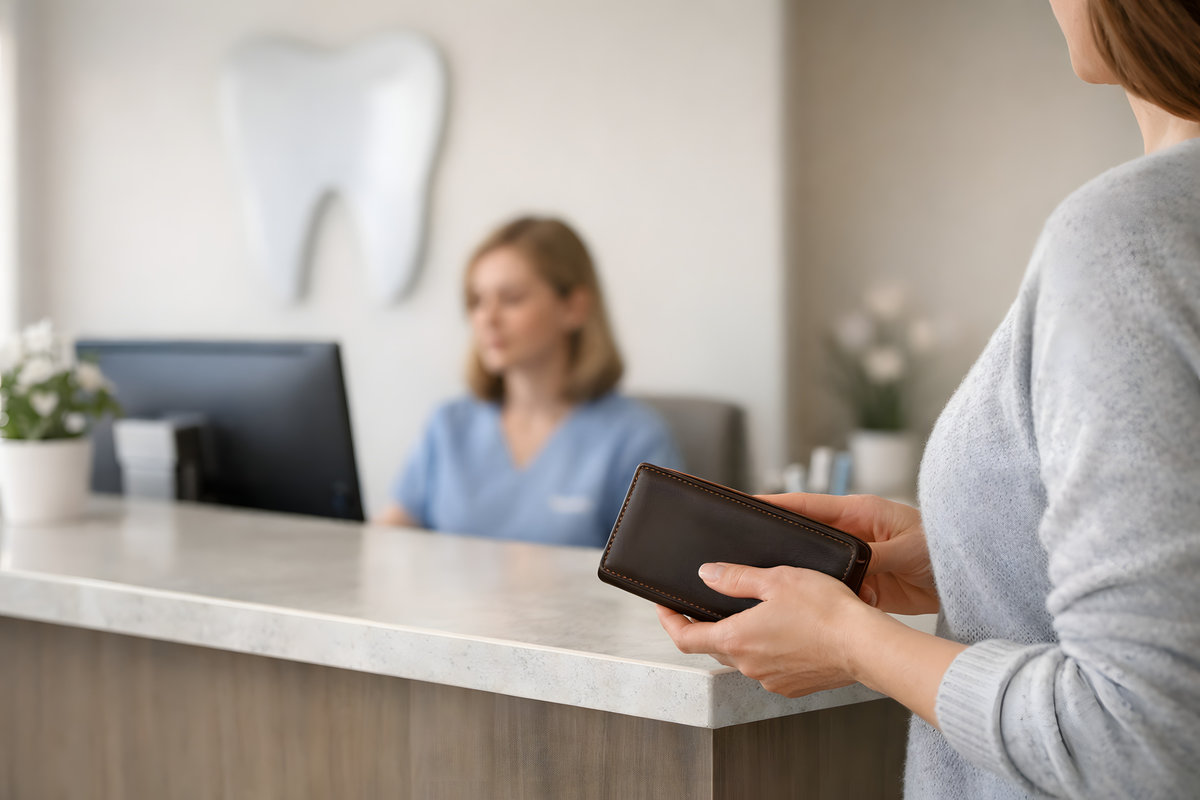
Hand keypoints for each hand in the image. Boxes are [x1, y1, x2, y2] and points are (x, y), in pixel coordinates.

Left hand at [657, 564, 872, 696]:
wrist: (866, 645)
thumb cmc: (826, 610)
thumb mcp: (776, 579)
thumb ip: (736, 578)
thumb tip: (706, 574)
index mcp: (736, 639)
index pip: (684, 638)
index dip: (669, 620)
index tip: (663, 606)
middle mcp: (748, 666)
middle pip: (712, 646)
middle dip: (705, 625)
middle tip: (707, 602)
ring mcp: (770, 679)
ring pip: (742, 656)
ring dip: (740, 636)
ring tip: (754, 611)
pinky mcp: (792, 686)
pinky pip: (767, 666)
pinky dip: (766, 648)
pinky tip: (784, 630)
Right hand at [759, 492, 937, 614]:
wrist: (966, 579)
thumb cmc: (943, 547)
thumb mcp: (906, 548)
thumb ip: (876, 555)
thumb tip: (851, 568)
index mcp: (859, 513)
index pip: (810, 505)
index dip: (779, 504)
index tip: (750, 504)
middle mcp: (852, 534)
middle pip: (807, 536)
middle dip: (780, 542)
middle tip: (747, 548)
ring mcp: (856, 560)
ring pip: (817, 566)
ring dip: (803, 575)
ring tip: (772, 582)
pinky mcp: (863, 584)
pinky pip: (834, 590)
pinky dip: (826, 598)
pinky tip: (812, 607)